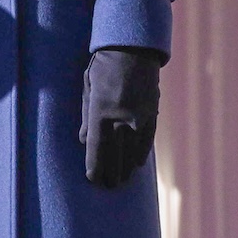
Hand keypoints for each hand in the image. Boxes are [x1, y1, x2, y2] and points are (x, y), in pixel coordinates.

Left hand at [80, 47, 161, 187]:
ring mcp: (140, 118)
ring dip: (126, 168)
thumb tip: (85, 141)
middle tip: (108, 187)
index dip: (95, 167)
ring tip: (121, 180)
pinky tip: (136, 163)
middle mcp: (122, 118)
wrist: (134, 49)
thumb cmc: (103, 66)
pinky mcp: (152, 115)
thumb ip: (86, 116)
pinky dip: (140, 153)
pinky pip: (147, 140)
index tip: (93, 180)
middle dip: (111, 173)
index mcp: (102, 112)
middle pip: (116, 155)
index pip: (97, 148)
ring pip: (133, 152)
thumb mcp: (87, 88)